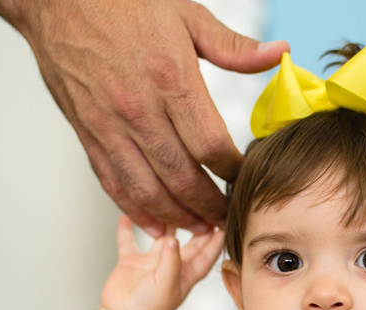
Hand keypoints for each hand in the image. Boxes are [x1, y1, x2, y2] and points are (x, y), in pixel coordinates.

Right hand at [0, 0, 287, 234]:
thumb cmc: (120, 2)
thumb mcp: (187, 14)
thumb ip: (233, 46)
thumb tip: (277, 55)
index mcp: (170, 79)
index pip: (211, 145)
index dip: (232, 170)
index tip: (243, 176)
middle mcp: (139, 110)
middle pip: (182, 178)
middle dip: (209, 207)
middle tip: (227, 220)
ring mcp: (110, 126)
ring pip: (147, 190)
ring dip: (175, 217)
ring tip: (198, 230)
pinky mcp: (87, 134)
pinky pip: (113, 182)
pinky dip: (135, 209)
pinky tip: (154, 222)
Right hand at [100, 216, 223, 309]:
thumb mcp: (166, 285)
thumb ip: (171, 261)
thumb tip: (174, 238)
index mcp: (186, 275)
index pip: (207, 254)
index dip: (216, 239)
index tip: (223, 220)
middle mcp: (171, 266)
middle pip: (189, 242)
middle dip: (198, 225)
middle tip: (203, 205)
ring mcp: (151, 263)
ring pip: (161, 236)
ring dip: (166, 221)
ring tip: (171, 202)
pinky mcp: (131, 262)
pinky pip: (129, 241)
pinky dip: (128, 229)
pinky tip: (127, 215)